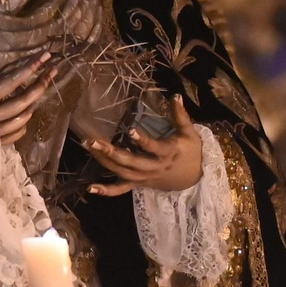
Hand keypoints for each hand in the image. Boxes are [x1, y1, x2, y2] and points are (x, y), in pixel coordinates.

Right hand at [0, 47, 59, 144]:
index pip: (10, 82)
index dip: (28, 69)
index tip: (43, 57)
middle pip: (22, 102)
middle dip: (39, 86)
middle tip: (52, 72)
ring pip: (21, 119)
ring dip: (32, 105)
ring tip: (40, 92)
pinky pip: (14, 135)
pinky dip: (22, 126)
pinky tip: (25, 117)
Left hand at [83, 95, 200, 195]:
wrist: (196, 179)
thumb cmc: (192, 152)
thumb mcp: (189, 133)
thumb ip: (180, 115)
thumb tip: (175, 96)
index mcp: (168, 153)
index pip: (154, 148)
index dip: (143, 141)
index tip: (130, 130)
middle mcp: (154, 167)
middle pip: (131, 162)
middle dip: (111, 152)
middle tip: (93, 141)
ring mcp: (145, 178)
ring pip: (123, 173)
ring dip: (104, 162)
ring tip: (89, 148)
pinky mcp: (140, 184)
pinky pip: (123, 189)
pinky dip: (107, 190)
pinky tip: (91, 188)